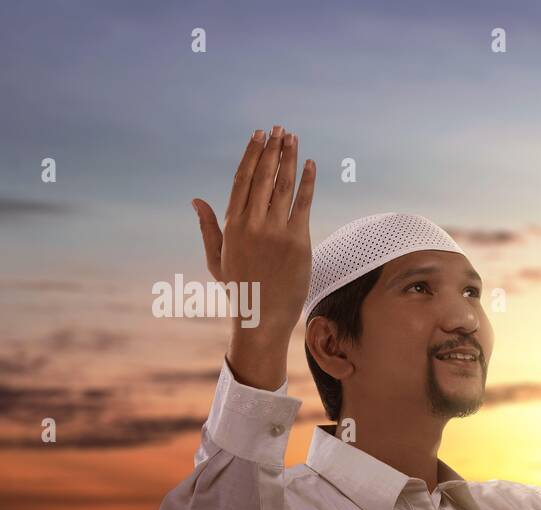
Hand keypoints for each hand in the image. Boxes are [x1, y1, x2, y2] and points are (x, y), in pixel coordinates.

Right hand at [192, 125, 315, 339]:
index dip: (251, 155)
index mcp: (232, 224)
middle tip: (280, 129)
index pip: (242, 180)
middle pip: (263, 176)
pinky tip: (311, 165)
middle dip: (272, 149)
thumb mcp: (217, 259)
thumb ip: (208, 227)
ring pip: (283, 185)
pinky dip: (308, 182)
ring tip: (294, 138)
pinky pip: (303, 205)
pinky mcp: (298, 242)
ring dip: (290, 158)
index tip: (258, 136)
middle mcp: (252, 224)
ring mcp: (275, 232)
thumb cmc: (240, 290)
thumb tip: (196, 200)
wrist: (262, 317)